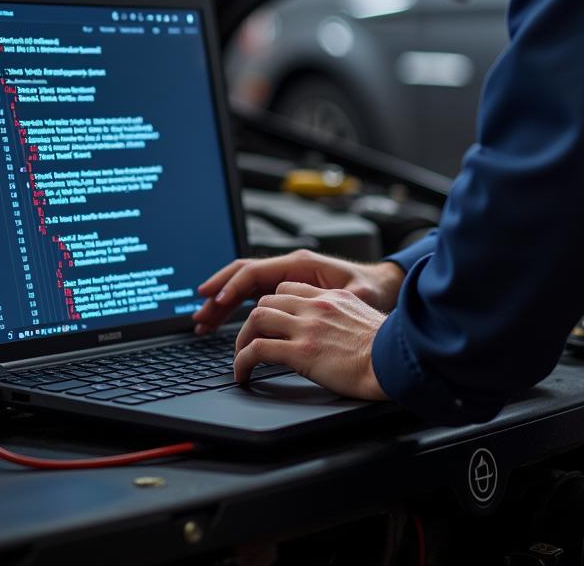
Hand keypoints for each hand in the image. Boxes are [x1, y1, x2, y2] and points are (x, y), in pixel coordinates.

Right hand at [192, 249, 404, 333]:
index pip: (256, 271)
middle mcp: (290, 269)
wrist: (385, 287)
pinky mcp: (288, 291)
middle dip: (218, 293)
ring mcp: (287, 279)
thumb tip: (316, 306)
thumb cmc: (372, 289)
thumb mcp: (357, 296)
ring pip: (245, 287)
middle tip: (199, 313)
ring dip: (222, 302)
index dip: (234, 287)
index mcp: (301, 264)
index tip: (217, 302)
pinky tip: (222, 318)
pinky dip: (235, 306)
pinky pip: (254, 295)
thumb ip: (335, 300)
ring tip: (202, 320)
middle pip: (243, 276)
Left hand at [233, 282, 388, 400]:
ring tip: (242, 359)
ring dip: (242, 340)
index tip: (268, 321)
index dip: (273, 305)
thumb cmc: (388, 349)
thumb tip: (339, 333)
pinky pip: (257, 350)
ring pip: (256, 320)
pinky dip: (243, 361)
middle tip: (249, 341)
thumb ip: (345, 317)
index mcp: (332, 297)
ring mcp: (306, 327)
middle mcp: (316, 306)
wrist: (396, 362)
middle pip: (267, 301)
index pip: (289, 289)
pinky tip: (243, 374)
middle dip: (253, 322)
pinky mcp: (300, 351)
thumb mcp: (365, 319)